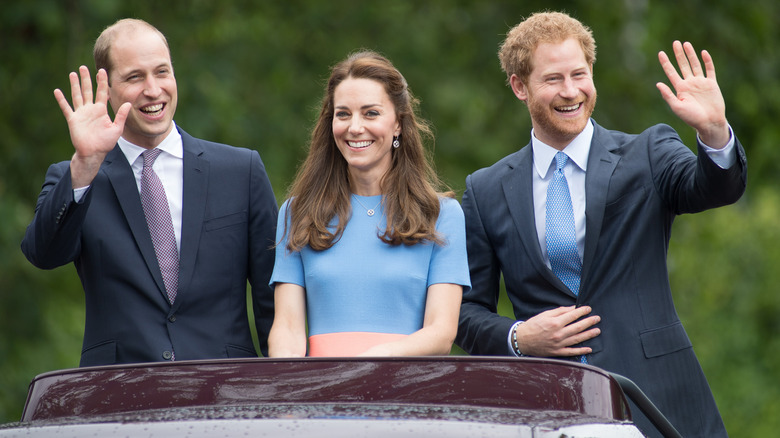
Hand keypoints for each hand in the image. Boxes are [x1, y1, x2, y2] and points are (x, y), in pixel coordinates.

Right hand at [53, 66, 130, 187]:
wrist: (94, 153)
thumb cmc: (106, 143)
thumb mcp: (116, 129)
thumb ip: (121, 116)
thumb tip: (128, 103)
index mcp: (101, 110)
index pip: (102, 92)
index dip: (102, 82)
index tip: (102, 70)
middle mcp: (90, 109)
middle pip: (88, 90)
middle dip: (86, 79)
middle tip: (84, 67)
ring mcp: (81, 113)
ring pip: (77, 96)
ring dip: (75, 85)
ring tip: (73, 73)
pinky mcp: (73, 119)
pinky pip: (66, 108)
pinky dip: (61, 100)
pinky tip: (57, 91)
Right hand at [515, 306, 599, 356]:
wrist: (522, 340)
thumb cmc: (533, 325)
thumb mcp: (544, 314)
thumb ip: (559, 311)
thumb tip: (572, 309)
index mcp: (555, 323)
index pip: (572, 315)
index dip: (582, 311)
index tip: (588, 309)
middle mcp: (558, 334)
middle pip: (578, 327)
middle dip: (589, 322)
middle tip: (597, 318)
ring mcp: (559, 344)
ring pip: (577, 339)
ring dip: (589, 334)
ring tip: (597, 330)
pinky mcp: (557, 352)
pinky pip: (571, 352)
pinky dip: (581, 351)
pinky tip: (589, 349)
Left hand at [656, 41, 728, 147]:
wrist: (709, 122)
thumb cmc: (691, 118)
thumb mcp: (677, 107)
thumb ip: (668, 95)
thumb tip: (658, 84)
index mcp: (680, 89)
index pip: (671, 72)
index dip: (666, 62)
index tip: (660, 53)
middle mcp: (689, 83)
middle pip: (683, 65)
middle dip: (678, 54)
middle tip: (675, 42)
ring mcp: (700, 83)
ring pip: (695, 65)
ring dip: (691, 54)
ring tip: (686, 44)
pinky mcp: (711, 84)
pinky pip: (709, 70)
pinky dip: (707, 61)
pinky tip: (703, 53)